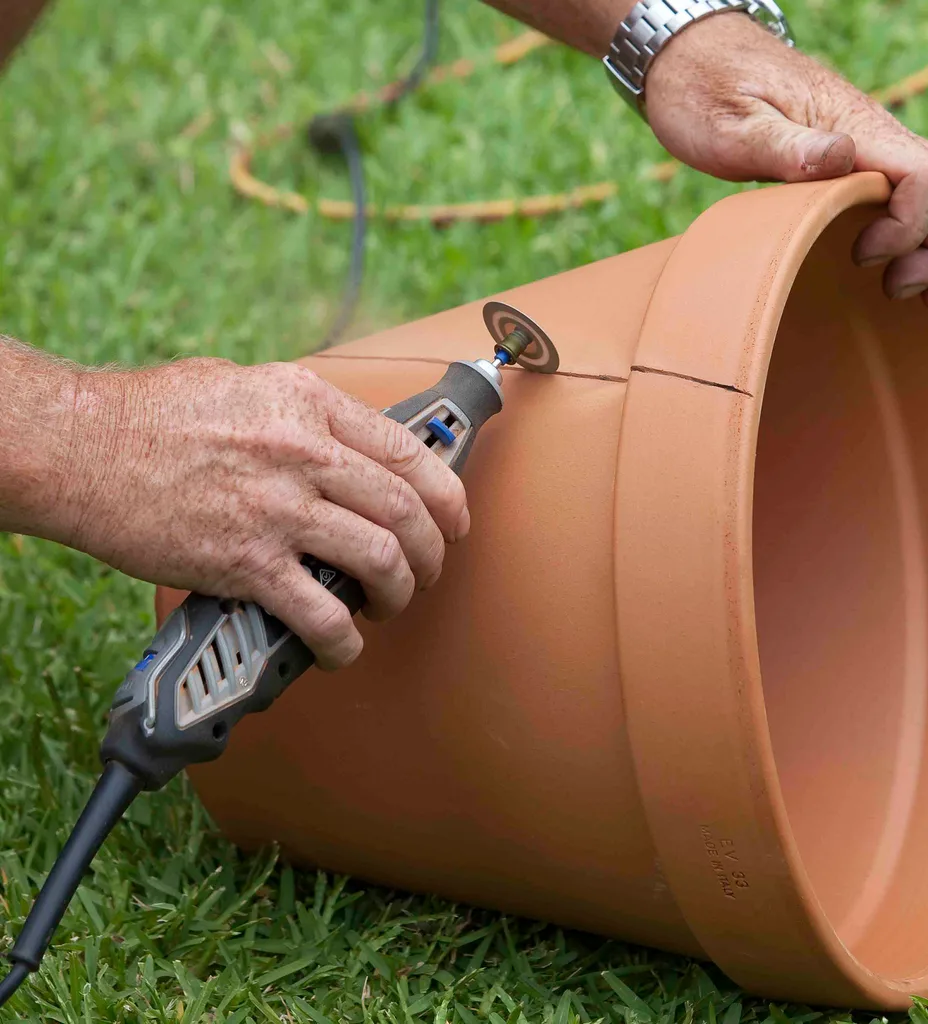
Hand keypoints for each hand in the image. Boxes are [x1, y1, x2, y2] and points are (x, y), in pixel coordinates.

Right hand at [47, 357, 469, 668]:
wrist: (80, 447)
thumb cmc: (152, 413)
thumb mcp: (244, 383)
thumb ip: (302, 411)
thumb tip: (344, 439)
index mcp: (309, 404)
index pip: (408, 450)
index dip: (447, 492)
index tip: (454, 517)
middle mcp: (304, 453)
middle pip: (406, 509)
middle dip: (434, 550)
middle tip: (430, 568)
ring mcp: (278, 509)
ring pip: (380, 559)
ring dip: (400, 592)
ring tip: (391, 604)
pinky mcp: (246, 562)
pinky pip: (321, 612)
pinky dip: (344, 640)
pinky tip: (342, 646)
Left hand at [644, 12, 927, 310]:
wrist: (697, 65)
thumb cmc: (707, 95)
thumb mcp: (732, 123)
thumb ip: (784, 145)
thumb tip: (838, 159)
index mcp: (856, 128)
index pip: (926, 178)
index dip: (909, 228)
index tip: (859, 257)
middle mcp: (878, 140)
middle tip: (897, 291)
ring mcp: (872, 156)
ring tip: (922, 300)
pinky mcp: (856, 171)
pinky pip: (916, 204)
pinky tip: (926, 282)